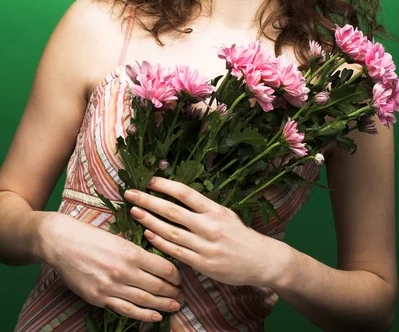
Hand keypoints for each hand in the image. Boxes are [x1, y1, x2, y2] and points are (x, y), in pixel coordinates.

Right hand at [40, 212, 184, 322]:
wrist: (62, 243)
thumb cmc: (91, 235)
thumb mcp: (118, 236)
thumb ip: (136, 250)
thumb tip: (157, 258)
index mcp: (131, 252)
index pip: (163, 268)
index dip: (176, 275)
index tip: (181, 277)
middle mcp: (124, 271)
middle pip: (157, 286)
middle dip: (173, 291)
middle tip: (182, 294)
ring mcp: (111, 287)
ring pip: (145, 300)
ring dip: (163, 305)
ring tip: (175, 306)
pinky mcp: (100, 298)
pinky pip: (126, 309)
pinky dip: (143, 315)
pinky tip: (155, 316)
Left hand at [124, 177, 286, 286]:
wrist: (260, 260)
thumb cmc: (240, 234)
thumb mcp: (225, 213)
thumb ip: (203, 207)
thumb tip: (178, 196)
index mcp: (215, 209)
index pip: (185, 193)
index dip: (165, 185)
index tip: (149, 180)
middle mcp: (209, 225)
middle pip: (172, 211)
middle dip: (149, 200)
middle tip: (130, 194)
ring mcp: (205, 245)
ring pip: (170, 232)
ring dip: (149, 221)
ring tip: (134, 212)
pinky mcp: (202, 263)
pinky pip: (176, 252)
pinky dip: (160, 242)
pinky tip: (148, 234)